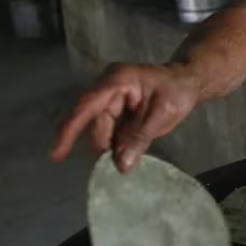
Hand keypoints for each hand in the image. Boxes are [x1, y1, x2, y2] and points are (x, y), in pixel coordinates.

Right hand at [51, 63, 201, 172]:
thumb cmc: (178, 90)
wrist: (189, 80)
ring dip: (113, 144)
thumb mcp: (163, 114)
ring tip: (130, 152)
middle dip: (105, 144)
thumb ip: (140, 138)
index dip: (69, 130)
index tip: (57, 154)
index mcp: (117, 81)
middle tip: (121, 163)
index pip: (87, 106)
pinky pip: (110, 129)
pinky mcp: (115, 107)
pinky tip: (127, 149)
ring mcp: (110, 97)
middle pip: (96, 123)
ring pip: (102, 129)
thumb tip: (120, 165)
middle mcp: (108, 86)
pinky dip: (117, 141)